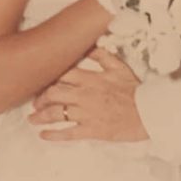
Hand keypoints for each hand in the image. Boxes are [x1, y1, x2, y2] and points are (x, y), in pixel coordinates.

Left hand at [29, 48, 148, 142]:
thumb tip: (87, 46)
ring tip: (32, 119)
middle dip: (40, 99)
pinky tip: (43, 135)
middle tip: (36, 103)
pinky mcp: (91, 130)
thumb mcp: (119, 67)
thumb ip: (101, 55)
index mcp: (89, 79)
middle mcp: (83, 96)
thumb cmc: (134, 90)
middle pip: (53, 94)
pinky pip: (67, 133)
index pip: (61, 75)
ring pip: (56, 114)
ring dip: (40, 117)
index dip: (47, 79)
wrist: (148, 112)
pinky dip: (53, 135)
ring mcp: (86, 114)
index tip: (42, 83)